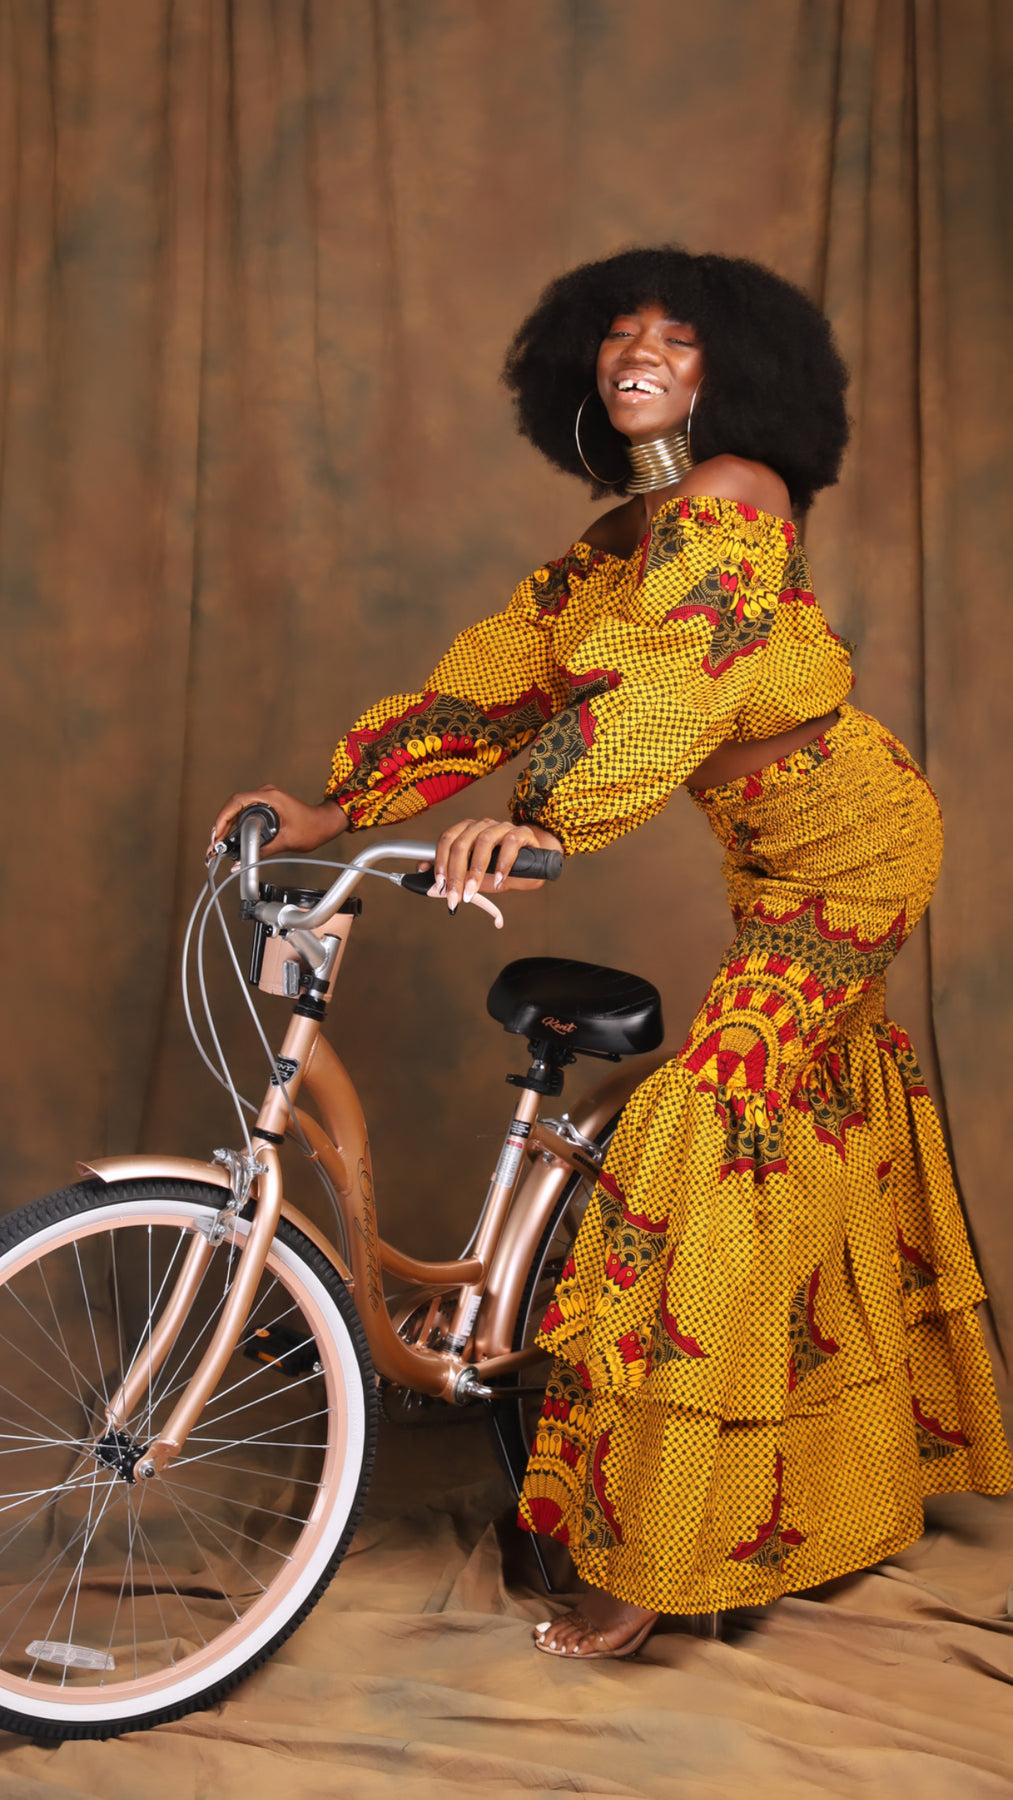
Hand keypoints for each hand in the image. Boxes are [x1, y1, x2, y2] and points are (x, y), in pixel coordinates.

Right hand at [208, 784, 347, 863]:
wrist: (325, 824)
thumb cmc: (312, 829)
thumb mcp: (284, 842)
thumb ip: (260, 852)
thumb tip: (240, 864)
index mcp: (270, 797)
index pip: (236, 802)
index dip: (222, 818)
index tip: (216, 834)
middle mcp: (266, 793)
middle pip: (234, 805)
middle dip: (222, 824)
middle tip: (215, 843)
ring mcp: (266, 798)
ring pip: (238, 808)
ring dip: (228, 824)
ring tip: (220, 842)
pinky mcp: (267, 804)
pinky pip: (246, 811)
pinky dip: (237, 823)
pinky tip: (232, 836)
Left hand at [430, 817, 563, 912]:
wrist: (533, 864)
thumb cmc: (499, 869)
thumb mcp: (473, 875)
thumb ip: (452, 873)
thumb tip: (424, 873)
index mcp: (467, 831)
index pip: (447, 840)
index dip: (440, 861)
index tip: (440, 884)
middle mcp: (482, 825)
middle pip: (462, 843)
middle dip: (456, 874)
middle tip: (456, 896)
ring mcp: (502, 827)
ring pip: (484, 842)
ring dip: (476, 870)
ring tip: (473, 890)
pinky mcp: (521, 833)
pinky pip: (510, 843)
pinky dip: (503, 864)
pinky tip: (500, 880)